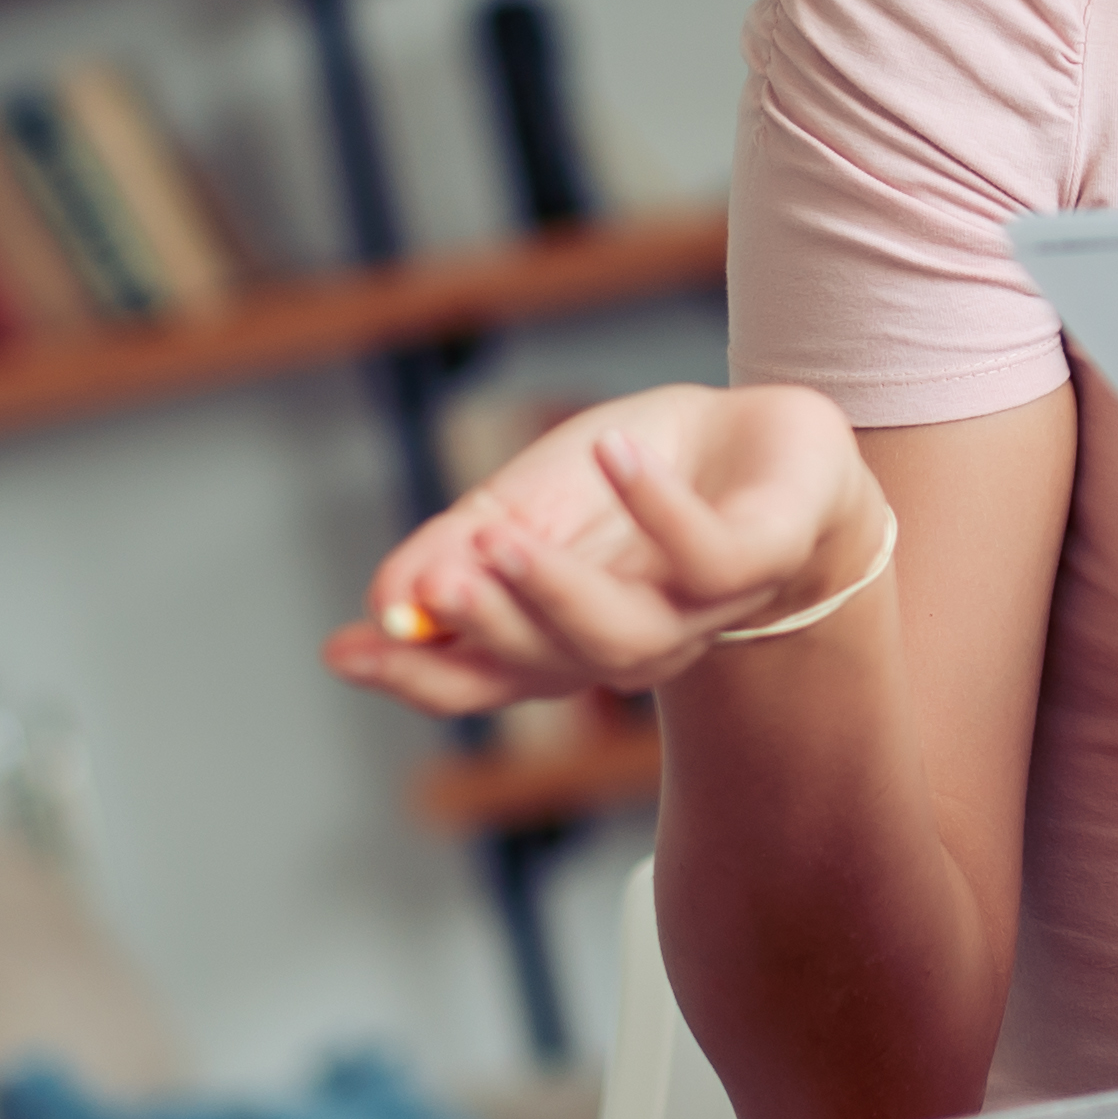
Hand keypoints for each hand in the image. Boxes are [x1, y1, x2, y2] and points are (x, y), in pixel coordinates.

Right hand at [323, 386, 873, 712]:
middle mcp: (633, 641)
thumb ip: (461, 547)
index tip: (344, 648)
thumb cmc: (644, 478)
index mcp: (566, 637)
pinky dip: (658, 507)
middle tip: (434, 589)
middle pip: (552, 665)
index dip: (415, 674)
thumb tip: (387, 598)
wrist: (772, 440)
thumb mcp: (534, 499)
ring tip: (499, 536)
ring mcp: (703, 608)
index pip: (483, 678)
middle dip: (489, 630)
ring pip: (627, 634)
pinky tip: (610, 452)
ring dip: (558, 588)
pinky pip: (710, 554)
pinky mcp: (763, 555)